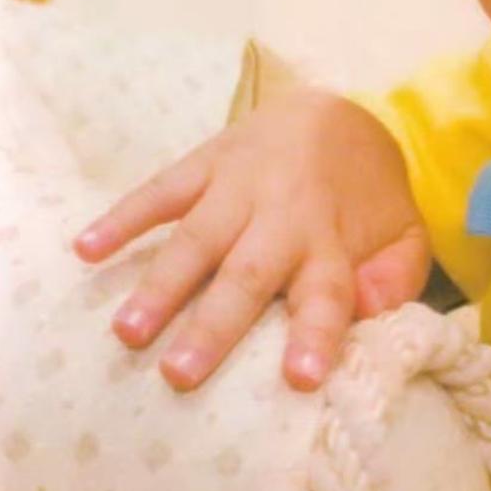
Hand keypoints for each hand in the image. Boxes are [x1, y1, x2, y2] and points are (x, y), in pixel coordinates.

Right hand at [72, 90, 429, 392]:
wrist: (338, 111)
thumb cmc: (368, 194)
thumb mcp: (405, 233)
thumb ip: (398, 276)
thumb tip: (370, 310)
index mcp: (333, 241)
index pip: (328, 295)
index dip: (315, 336)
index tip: (300, 379)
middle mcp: (284, 215)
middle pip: (247, 275)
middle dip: (213, 325)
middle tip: (179, 375)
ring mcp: (238, 186)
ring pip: (196, 239)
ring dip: (160, 285)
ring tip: (127, 331)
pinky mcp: (204, 163)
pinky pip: (160, 190)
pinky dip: (123, 217)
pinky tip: (86, 249)